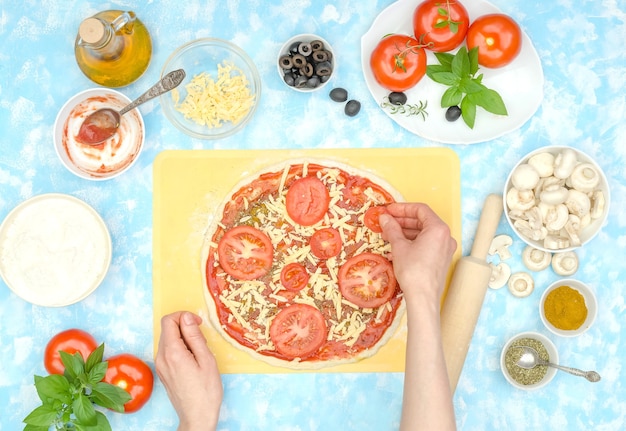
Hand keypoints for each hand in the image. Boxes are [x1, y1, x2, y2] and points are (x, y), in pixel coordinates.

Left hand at [155, 312, 222, 430]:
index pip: (168, 321)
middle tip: (202, 340)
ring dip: (183, 338)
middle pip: (167, 329)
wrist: (197, 416)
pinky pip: (168, 351)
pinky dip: (180, 348)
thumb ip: (195, 336)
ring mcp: (160, 365)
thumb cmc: (206, 391)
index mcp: (172, 353)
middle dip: (185, 327)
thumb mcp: (206, 359)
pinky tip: (193, 359)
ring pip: (168, 339)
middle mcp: (161, 358)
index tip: (198, 323)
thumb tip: (186, 317)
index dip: (184, 316)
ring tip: (199, 352)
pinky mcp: (163, 371)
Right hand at [380, 202, 456, 305]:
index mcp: (438, 229)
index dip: (402, 208)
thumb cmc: (413, 271)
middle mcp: (445, 236)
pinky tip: (398, 246)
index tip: (389, 210)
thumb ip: (392, 228)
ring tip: (388, 235)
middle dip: (402, 221)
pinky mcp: (441, 259)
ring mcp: (445, 248)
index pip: (420, 210)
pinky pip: (427, 244)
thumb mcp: (399, 246)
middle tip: (386, 222)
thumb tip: (385, 218)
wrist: (423, 297)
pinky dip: (413, 242)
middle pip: (422, 221)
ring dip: (406, 232)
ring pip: (424, 233)